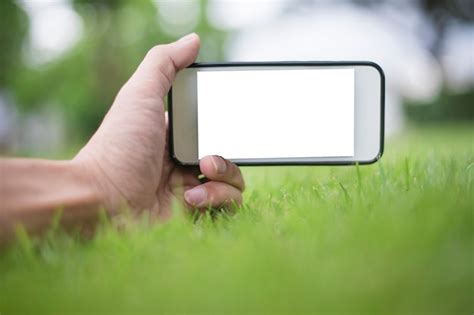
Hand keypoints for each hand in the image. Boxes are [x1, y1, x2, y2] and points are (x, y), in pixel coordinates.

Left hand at [73, 33, 244, 218]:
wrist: (102, 198)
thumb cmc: (119, 146)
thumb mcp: (140, 95)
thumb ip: (165, 64)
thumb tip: (193, 40)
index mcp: (174, 135)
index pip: (214, 128)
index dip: (224, 126)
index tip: (226, 124)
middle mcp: (184, 162)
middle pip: (229, 155)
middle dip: (226, 157)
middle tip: (205, 160)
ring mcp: (190, 188)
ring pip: (235, 181)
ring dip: (225, 177)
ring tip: (199, 175)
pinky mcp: (194, 213)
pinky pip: (227, 205)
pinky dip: (216, 199)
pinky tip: (189, 199)